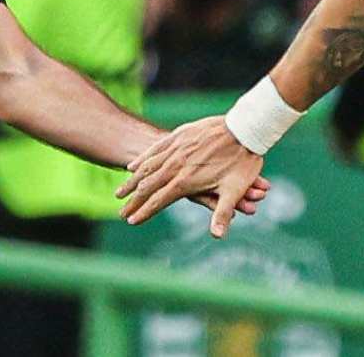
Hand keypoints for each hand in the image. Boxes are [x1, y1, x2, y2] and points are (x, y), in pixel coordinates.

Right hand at [116, 116, 263, 237]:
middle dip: (133, 201)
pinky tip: (133, 166)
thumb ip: (221, 213)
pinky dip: (142, 160)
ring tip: (121, 192)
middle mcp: (175, 165)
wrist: (243, 127)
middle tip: (121, 212)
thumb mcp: (233, 190)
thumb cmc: (241, 161)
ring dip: (132, 182)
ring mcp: (175, 149)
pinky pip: (154, 150)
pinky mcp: (178, 136)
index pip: (158, 200)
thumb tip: (217, 236)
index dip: (143, 212)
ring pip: (147, 167)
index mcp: (185, 181)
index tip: (130, 221)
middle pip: (147, 185)